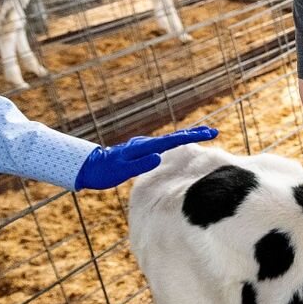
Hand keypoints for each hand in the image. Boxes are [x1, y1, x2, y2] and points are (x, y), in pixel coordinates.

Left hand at [74, 126, 218, 189]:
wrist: (88, 167)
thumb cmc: (104, 171)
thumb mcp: (121, 170)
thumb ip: (140, 164)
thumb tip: (158, 157)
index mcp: (145, 147)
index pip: (174, 140)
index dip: (193, 136)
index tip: (210, 133)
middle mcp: (146, 143)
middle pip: (175, 136)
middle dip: (195, 133)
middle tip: (213, 131)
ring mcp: (144, 146)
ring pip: (170, 140)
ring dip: (187, 136)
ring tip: (203, 135)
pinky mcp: (141, 150)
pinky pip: (163, 145)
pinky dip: (176, 142)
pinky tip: (179, 144)